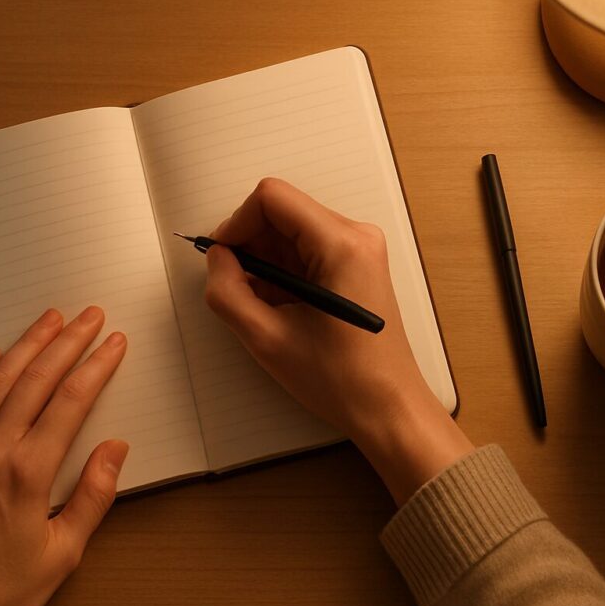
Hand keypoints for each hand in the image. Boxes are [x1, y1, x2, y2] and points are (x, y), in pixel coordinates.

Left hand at [0, 307, 128, 605]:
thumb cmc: (2, 591)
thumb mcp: (62, 552)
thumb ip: (92, 496)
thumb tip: (114, 450)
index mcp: (27, 473)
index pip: (70, 402)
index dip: (95, 367)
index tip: (113, 344)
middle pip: (34, 380)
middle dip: (66, 342)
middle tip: (89, 316)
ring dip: (25, 346)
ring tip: (48, 320)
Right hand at [204, 178, 471, 503]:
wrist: (387, 407)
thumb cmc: (342, 380)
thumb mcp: (267, 339)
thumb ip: (228, 291)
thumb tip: (217, 258)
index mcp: (341, 245)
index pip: (272, 198)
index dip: (237, 223)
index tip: (222, 256)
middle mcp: (356, 237)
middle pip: (282, 213)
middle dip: (250, 245)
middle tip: (236, 288)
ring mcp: (360, 250)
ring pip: (291, 232)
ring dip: (266, 263)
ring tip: (262, 308)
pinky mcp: (357, 265)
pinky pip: (307, 251)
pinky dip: (284, 273)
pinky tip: (281, 309)